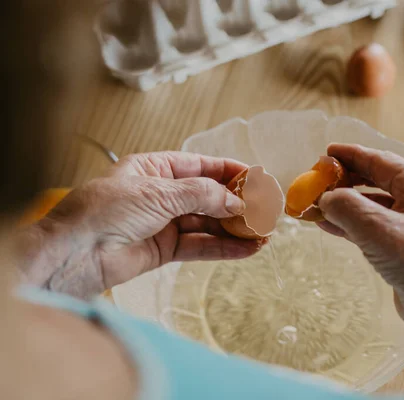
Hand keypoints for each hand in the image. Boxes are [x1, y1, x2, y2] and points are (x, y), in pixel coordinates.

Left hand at [20, 152, 264, 298]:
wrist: (75, 254)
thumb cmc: (105, 211)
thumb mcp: (158, 192)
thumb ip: (202, 195)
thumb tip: (237, 200)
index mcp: (154, 168)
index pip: (200, 166)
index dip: (229, 171)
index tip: (256, 177)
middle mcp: (161, 194)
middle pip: (208, 196)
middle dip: (237, 203)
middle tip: (265, 210)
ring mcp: (164, 223)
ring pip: (208, 223)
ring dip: (235, 229)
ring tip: (263, 233)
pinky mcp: (165, 249)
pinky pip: (201, 246)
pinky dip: (224, 248)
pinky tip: (248, 249)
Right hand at [317, 144, 403, 399]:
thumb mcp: (376, 229)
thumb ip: (346, 206)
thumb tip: (324, 198)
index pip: (382, 161)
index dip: (352, 155)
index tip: (326, 153)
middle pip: (377, 182)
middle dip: (346, 181)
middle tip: (318, 181)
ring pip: (373, 206)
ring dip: (345, 206)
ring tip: (316, 206)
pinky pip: (374, 228)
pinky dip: (351, 225)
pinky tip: (328, 226)